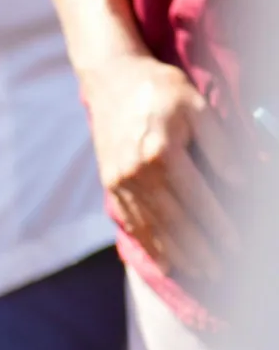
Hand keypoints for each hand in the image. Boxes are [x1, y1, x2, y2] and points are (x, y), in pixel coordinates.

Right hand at [79, 52, 240, 285]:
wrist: (111, 78)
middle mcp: (138, 172)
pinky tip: (165, 259)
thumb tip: (239, 181)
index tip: (235, 244)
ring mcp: (120, 180)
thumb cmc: (160, 88)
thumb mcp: (197, 106)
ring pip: (152, 226)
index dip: (218, 225)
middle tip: (219, 271)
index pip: (197, 199)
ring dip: (177, 252)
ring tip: (198, 270)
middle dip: (198, 249)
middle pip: (174, 220)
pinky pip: (131, 221)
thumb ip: (220, 145)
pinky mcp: (110, 183)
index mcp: (162, 151)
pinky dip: (149, 243)